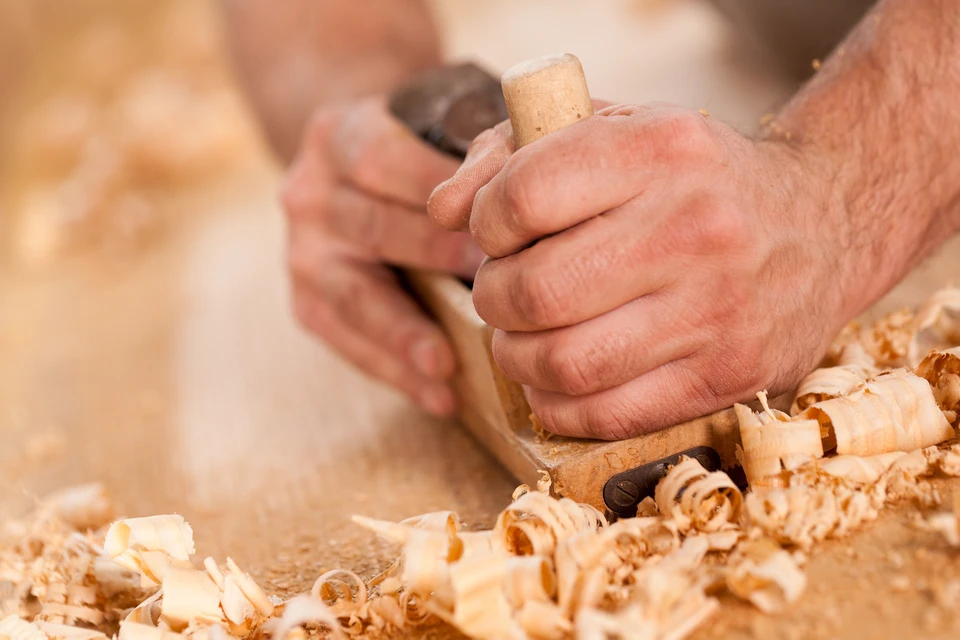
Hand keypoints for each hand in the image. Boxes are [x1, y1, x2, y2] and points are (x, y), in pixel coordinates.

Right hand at [281, 97, 485, 416]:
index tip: (488, 222)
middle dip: (432, 259)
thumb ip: (472, 148)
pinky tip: (440, 397)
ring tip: (450, 366)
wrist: (351, 174)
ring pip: (354, 297)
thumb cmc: (419, 151)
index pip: (379, 159)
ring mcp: (302, 253)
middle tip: (491, 291)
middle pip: (370, 228)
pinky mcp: (307, 304)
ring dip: (406, 334)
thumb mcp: (433, 125)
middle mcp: (308, 193)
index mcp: (339, 135)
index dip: (432, 189)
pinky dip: (396, 372)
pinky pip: (349, 343)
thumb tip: (531, 189)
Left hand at [429, 103, 851, 438]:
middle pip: (535, 293)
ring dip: (516, 357)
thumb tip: (442, 211)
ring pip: (564, 363)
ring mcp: (718, 310)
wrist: (822, 223)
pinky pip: (606, 413)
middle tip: (504, 291)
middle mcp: (695, 227)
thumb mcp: (615, 130)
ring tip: (524, 336)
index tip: (497, 232)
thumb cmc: (694, 177)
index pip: (523, 196)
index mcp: (660, 149)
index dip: (486, 223)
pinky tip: (555, 378)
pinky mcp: (729, 374)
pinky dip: (555, 404)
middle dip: (492, 299)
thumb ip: (513, 153)